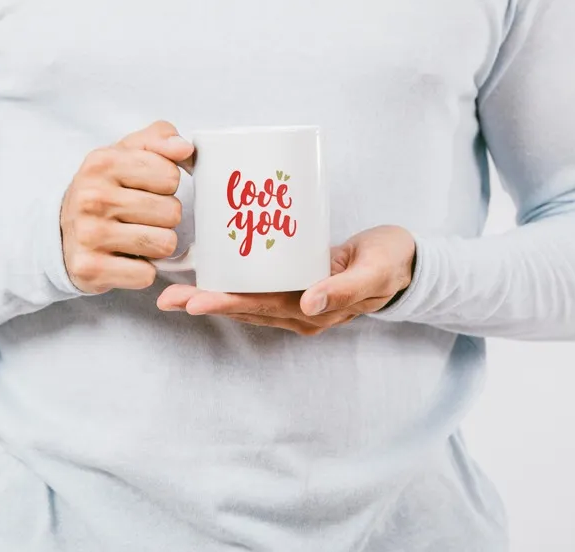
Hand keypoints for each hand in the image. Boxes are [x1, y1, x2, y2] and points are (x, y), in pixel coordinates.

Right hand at [60, 121, 194, 293]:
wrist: (60, 235)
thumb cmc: (103, 191)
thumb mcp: (125, 154)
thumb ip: (159, 139)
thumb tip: (185, 148)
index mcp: (102, 162)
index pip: (170, 175)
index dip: (166, 185)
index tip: (146, 189)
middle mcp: (92, 197)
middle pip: (171, 212)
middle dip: (164, 217)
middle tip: (139, 217)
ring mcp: (89, 234)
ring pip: (164, 244)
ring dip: (156, 244)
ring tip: (135, 237)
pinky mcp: (91, 269)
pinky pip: (146, 274)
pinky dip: (142, 270)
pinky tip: (125, 259)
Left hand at [156, 226, 415, 334]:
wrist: (406, 263)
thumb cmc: (390, 262)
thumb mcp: (374, 272)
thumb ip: (344, 289)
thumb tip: (309, 303)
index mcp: (316, 311)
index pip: (263, 308)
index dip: (228, 304)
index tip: (195, 300)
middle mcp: (300, 312)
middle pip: (245, 309)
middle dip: (206, 303)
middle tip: (168, 298)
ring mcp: (297, 302)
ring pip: (246, 302)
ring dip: (211, 297)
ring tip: (175, 292)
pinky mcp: (296, 286)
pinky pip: (258, 290)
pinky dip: (231, 285)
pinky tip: (209, 276)